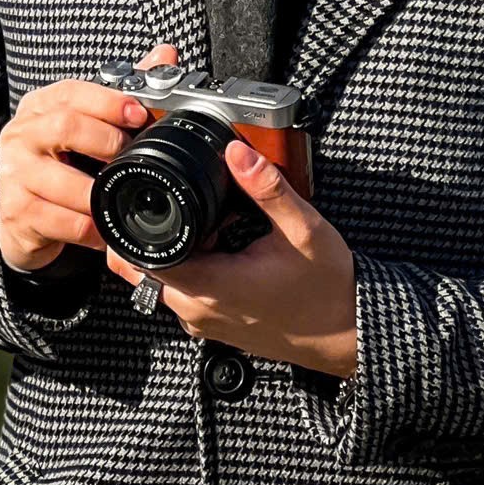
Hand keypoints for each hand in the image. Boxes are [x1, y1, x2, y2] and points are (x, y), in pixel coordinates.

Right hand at [0, 39, 179, 273]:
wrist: (24, 215)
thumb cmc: (63, 162)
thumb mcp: (88, 125)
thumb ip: (124, 93)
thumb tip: (166, 54)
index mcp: (41, 106)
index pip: (72, 92)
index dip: (108, 101)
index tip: (139, 114)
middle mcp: (22, 134)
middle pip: (64, 126)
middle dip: (106, 141)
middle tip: (132, 157)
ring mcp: (14, 173)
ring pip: (61, 180)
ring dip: (99, 192)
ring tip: (122, 196)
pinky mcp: (15, 212)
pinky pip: (58, 221)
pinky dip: (88, 228)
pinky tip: (105, 230)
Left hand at [103, 132, 358, 379]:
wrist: (348, 333)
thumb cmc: (328, 289)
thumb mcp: (303, 228)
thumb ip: (267, 188)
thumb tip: (238, 152)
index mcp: (214, 287)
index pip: (145, 260)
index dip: (135, 228)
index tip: (147, 197)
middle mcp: (201, 310)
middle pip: (147, 269)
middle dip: (154, 233)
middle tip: (185, 203)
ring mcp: (208, 323)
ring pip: (163, 282)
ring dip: (173, 251)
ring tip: (210, 223)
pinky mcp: (217, 325)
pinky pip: (185, 294)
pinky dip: (190, 267)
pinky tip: (221, 245)